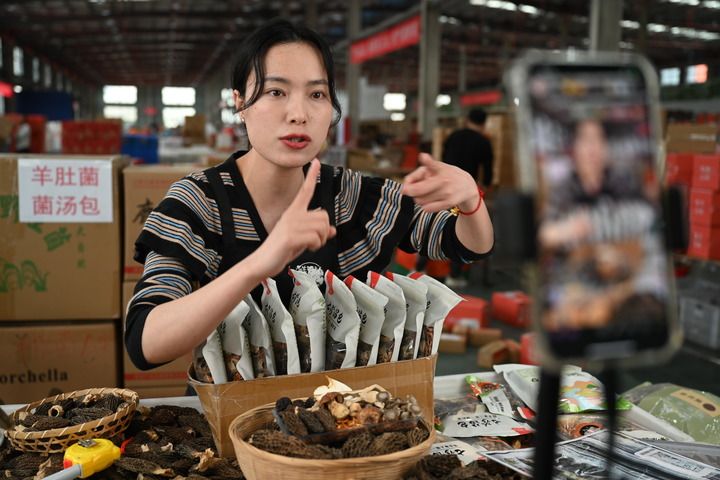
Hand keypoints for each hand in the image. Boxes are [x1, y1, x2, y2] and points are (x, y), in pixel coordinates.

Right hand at [252, 159, 335, 277]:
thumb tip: (332, 230)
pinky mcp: (291, 237)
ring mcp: (291, 225)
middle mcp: (293, 214)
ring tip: (308, 246)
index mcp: (293, 211)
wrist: (263, 262)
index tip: (317, 160)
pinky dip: (315, 246)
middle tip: (314, 241)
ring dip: (320, 240)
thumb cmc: (282, 250)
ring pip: (322, 228)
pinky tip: (304, 249)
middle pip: (324, 216)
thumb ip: (316, 232)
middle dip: (324, 231)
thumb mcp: (302, 239)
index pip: (305, 190)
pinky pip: (316, 238)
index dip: (312, 176)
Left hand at [402, 153, 478, 211]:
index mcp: (439, 168)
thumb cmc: (445, 175)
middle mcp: (444, 180)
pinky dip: (425, 205)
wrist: (467, 186)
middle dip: (409, 190)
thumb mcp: (434, 168)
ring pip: (419, 200)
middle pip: (416, 190)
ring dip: (417, 198)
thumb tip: (406, 184)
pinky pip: (427, 208)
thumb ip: (418, 174)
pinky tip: (429, 200)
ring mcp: (446, 192)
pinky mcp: (448, 203)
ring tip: (425, 193)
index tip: (423, 157)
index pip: (433, 164)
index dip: (427, 161)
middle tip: (411, 189)